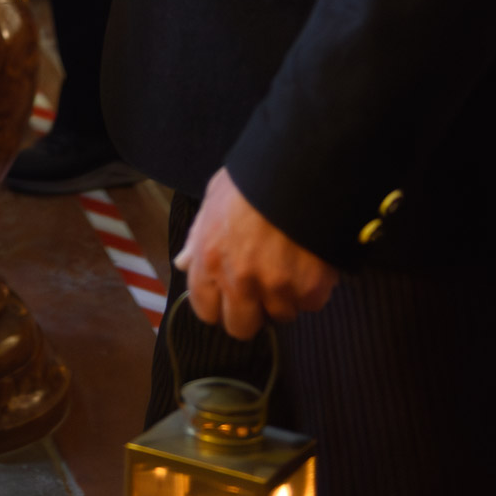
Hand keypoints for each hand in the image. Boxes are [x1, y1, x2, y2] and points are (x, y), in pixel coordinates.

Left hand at [176, 168, 338, 339]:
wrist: (300, 168)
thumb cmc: (253, 178)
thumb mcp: (214, 199)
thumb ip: (198, 237)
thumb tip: (183, 262)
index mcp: (209, 260)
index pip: (206, 311)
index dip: (219, 303)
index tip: (230, 294)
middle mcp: (239, 281)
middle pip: (241, 327)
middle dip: (251, 312)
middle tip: (262, 288)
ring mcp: (276, 288)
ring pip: (281, 315)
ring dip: (285, 297)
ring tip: (290, 264)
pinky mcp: (311, 288)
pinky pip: (310, 303)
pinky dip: (312, 288)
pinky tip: (310, 261)